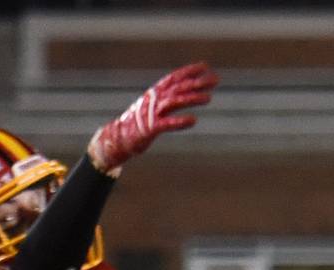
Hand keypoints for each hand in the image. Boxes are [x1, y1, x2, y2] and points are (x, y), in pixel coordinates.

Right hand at [88, 62, 217, 174]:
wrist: (119, 138)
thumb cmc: (138, 123)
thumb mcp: (152, 106)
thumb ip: (167, 98)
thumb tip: (184, 90)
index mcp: (155, 92)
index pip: (175, 77)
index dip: (190, 71)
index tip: (205, 67)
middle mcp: (155, 99)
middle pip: (179, 88)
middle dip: (198, 83)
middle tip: (215, 80)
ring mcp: (152, 113)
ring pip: (176, 102)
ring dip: (193, 99)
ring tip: (209, 98)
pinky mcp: (150, 129)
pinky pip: (167, 124)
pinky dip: (180, 122)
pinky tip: (192, 121)